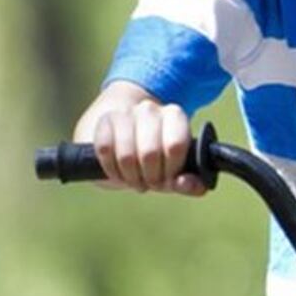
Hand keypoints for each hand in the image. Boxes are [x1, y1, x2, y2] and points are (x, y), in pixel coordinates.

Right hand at [79, 87, 206, 194]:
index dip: (170, 171)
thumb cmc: (152, 156)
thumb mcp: (172, 169)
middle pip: (150, 154)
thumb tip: (192, 186)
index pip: (176, 146)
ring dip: (130, 176)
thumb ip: (187, 181)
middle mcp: (150, 109)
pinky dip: (111, 169)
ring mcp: (125, 113)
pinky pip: (105, 151)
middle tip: (148, 182)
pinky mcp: (103, 120)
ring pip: (126, 155)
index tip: (167, 179)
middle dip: (149, 178)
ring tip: (133, 178)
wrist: (120, 134)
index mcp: (175, 116)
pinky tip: (117, 171)